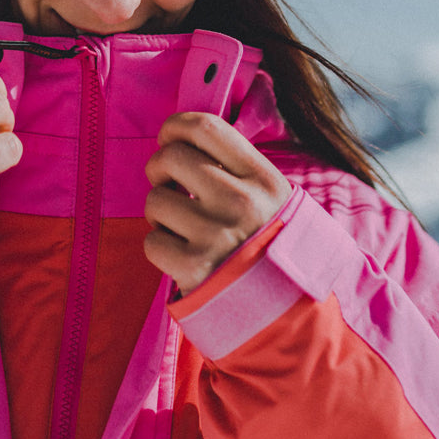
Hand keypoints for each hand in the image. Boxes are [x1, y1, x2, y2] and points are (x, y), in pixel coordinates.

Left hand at [143, 112, 291, 294]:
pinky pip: (151, 241)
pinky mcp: (193, 268)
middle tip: (168, 185)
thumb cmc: (268, 243)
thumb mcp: (272, 197)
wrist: (286, 311)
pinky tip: (181, 254)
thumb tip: (182, 137)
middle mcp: (240, 202)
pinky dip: (160, 246)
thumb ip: (236, 166)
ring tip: (181, 226)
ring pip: (155, 199)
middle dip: (159, 169)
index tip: (169, 139)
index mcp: (262, 178)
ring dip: (160, 212)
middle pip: (171, 156)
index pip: (204, 127)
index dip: (175, 127)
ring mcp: (216, 235)